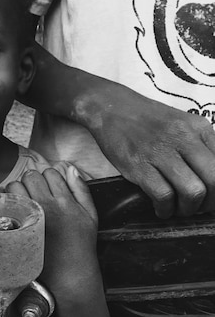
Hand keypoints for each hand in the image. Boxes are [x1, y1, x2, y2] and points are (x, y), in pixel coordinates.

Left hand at [5, 166, 97, 286]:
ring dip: (16, 190)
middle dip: (30, 181)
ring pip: (14, 186)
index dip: (47, 178)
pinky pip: (5, 204)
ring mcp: (29, 216)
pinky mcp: (17, 227)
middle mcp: (46, 205)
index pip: (50, 173)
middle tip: (32, 193)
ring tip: (21, 201)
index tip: (47, 188)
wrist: (70, 273)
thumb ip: (81, 190)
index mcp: (64, 201)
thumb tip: (70, 168)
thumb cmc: (81, 245)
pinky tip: (10, 209)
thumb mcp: (90, 216)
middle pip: (30, 176)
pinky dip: (4, 202)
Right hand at [84, 86, 214, 217]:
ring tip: (179, 209)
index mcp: (199, 128)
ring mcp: (160, 152)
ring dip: (188, 209)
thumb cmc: (146, 120)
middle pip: (213, 180)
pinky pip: (163, 195)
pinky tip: (161, 208)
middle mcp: (184, 138)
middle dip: (209, 203)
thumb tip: (211, 178)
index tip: (211, 198)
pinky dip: (165, 209)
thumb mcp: (182, 124)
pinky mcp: (139, 165)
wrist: (111, 108)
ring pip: (191, 191)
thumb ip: (200, 145)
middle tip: (199, 208)